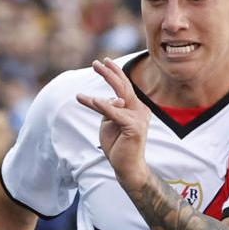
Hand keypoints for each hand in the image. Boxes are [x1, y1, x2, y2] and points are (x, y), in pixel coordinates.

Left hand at [76, 57, 151, 186]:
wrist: (126, 167)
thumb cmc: (117, 145)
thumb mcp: (109, 122)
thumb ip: (108, 110)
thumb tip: (108, 99)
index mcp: (135, 107)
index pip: (124, 86)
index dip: (114, 73)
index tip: (103, 62)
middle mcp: (140, 109)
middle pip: (123, 87)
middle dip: (109, 73)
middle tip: (96, 62)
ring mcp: (139, 118)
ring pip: (118, 98)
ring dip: (103, 87)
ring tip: (88, 81)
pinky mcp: (134, 127)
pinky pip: (115, 114)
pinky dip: (103, 106)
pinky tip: (92, 99)